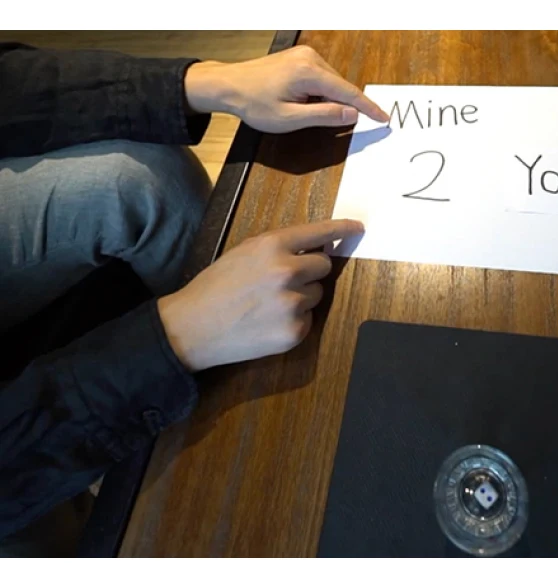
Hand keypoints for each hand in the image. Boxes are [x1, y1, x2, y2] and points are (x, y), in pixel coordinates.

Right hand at [157, 219, 364, 371]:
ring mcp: (293, 304)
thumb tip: (316, 245)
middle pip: (324, 266)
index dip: (343, 229)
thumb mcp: (244, 252)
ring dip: (301, 296)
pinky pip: (308, 319)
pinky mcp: (294, 332)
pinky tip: (267, 322)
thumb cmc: (216, 286)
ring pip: (316, 294)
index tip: (358, 228)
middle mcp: (287, 272)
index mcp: (272, 246)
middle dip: (310, 271)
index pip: (320, 233)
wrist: (192, 327)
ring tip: (268, 304)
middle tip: (284, 280)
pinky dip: (294, 320)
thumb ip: (279, 247)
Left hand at [184, 45, 388, 132]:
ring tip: (299, 110)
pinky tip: (300, 102)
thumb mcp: (290, 118)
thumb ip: (324, 116)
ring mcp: (305, 55)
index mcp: (309, 72)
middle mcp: (310, 58)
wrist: (228, 85)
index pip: (348, 93)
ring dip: (327, 101)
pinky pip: (321, 78)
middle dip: (340, 107)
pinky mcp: (300, 58)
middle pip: (340, 88)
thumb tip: (352, 114)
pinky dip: (320, 93)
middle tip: (321, 122)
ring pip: (331, 84)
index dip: (368, 108)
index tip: (384, 118)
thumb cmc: (254, 103)